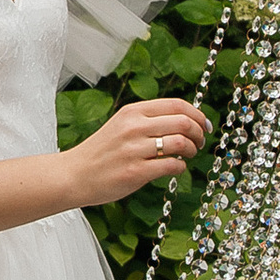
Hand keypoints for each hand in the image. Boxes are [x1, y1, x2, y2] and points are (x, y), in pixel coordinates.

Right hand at [66, 96, 208, 208]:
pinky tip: (175, 168)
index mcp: (133, 111)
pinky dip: (180, 167)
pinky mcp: (136, 172)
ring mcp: (134, 150)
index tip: (205, 126)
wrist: (74, 175)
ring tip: (189, 155)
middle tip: (200, 143)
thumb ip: (149, 120)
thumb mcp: (122, 125)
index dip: (198, 115)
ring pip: (181, 143)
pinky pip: (172, 166)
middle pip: (183, 122)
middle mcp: (134, 127)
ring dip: (192, 150)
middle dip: (199, 133)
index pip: (177, 105)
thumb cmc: (102, 152)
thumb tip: (186, 121)